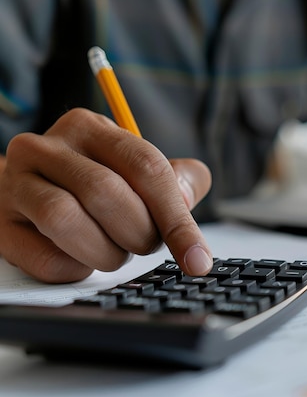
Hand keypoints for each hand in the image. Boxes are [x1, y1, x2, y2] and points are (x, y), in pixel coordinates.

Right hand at [0, 108, 212, 282]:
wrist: (30, 191)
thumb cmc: (97, 182)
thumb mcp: (140, 170)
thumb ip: (178, 180)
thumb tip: (186, 199)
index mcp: (91, 128)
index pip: (145, 167)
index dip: (177, 218)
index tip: (197, 258)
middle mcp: (47, 147)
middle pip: (107, 193)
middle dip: (139, 233)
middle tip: (144, 244)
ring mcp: (16, 184)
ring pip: (67, 221)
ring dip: (106, 252)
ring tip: (114, 251)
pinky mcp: (2, 226)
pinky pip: (47, 259)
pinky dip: (77, 268)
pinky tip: (82, 258)